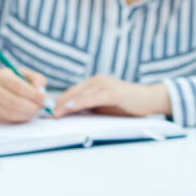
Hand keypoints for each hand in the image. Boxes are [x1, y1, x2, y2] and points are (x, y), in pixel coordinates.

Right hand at [0, 68, 49, 122]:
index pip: (19, 87)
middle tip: (43, 107)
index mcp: (1, 76)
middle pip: (16, 103)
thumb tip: (42, 91)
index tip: (47, 100)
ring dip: (28, 115)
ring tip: (35, 110)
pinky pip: (9, 120)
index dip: (35, 95)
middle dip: (33, 107)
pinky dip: (21, 119)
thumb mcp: (18, 73)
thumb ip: (35, 79)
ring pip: (13, 114)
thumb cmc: (4, 81)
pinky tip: (26, 114)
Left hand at [53, 76, 170, 117]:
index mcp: (94, 83)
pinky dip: (80, 103)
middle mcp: (97, 81)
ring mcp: (105, 85)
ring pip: (80, 95)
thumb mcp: (105, 106)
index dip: (58, 102)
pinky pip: (93, 98)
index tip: (46, 112)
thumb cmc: (128, 105)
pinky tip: (70, 108)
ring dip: (65, 104)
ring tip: (54, 113)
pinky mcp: (113, 92)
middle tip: (45, 114)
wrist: (150, 99)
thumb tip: (70, 114)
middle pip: (73, 92)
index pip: (71, 92)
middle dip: (58, 104)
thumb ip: (90, 107)